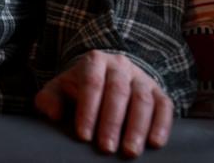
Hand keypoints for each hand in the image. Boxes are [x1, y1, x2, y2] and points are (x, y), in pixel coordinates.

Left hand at [34, 50, 173, 157]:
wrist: (108, 74)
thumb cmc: (80, 87)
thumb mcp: (61, 88)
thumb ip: (49, 99)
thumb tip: (53, 114)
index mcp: (94, 61)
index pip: (91, 83)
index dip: (88, 110)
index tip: (83, 135)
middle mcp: (120, 65)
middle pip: (117, 92)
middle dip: (112, 122)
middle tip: (106, 148)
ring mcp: (141, 78)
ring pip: (142, 100)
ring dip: (137, 127)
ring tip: (130, 151)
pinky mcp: (159, 91)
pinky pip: (164, 106)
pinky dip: (161, 125)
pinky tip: (155, 143)